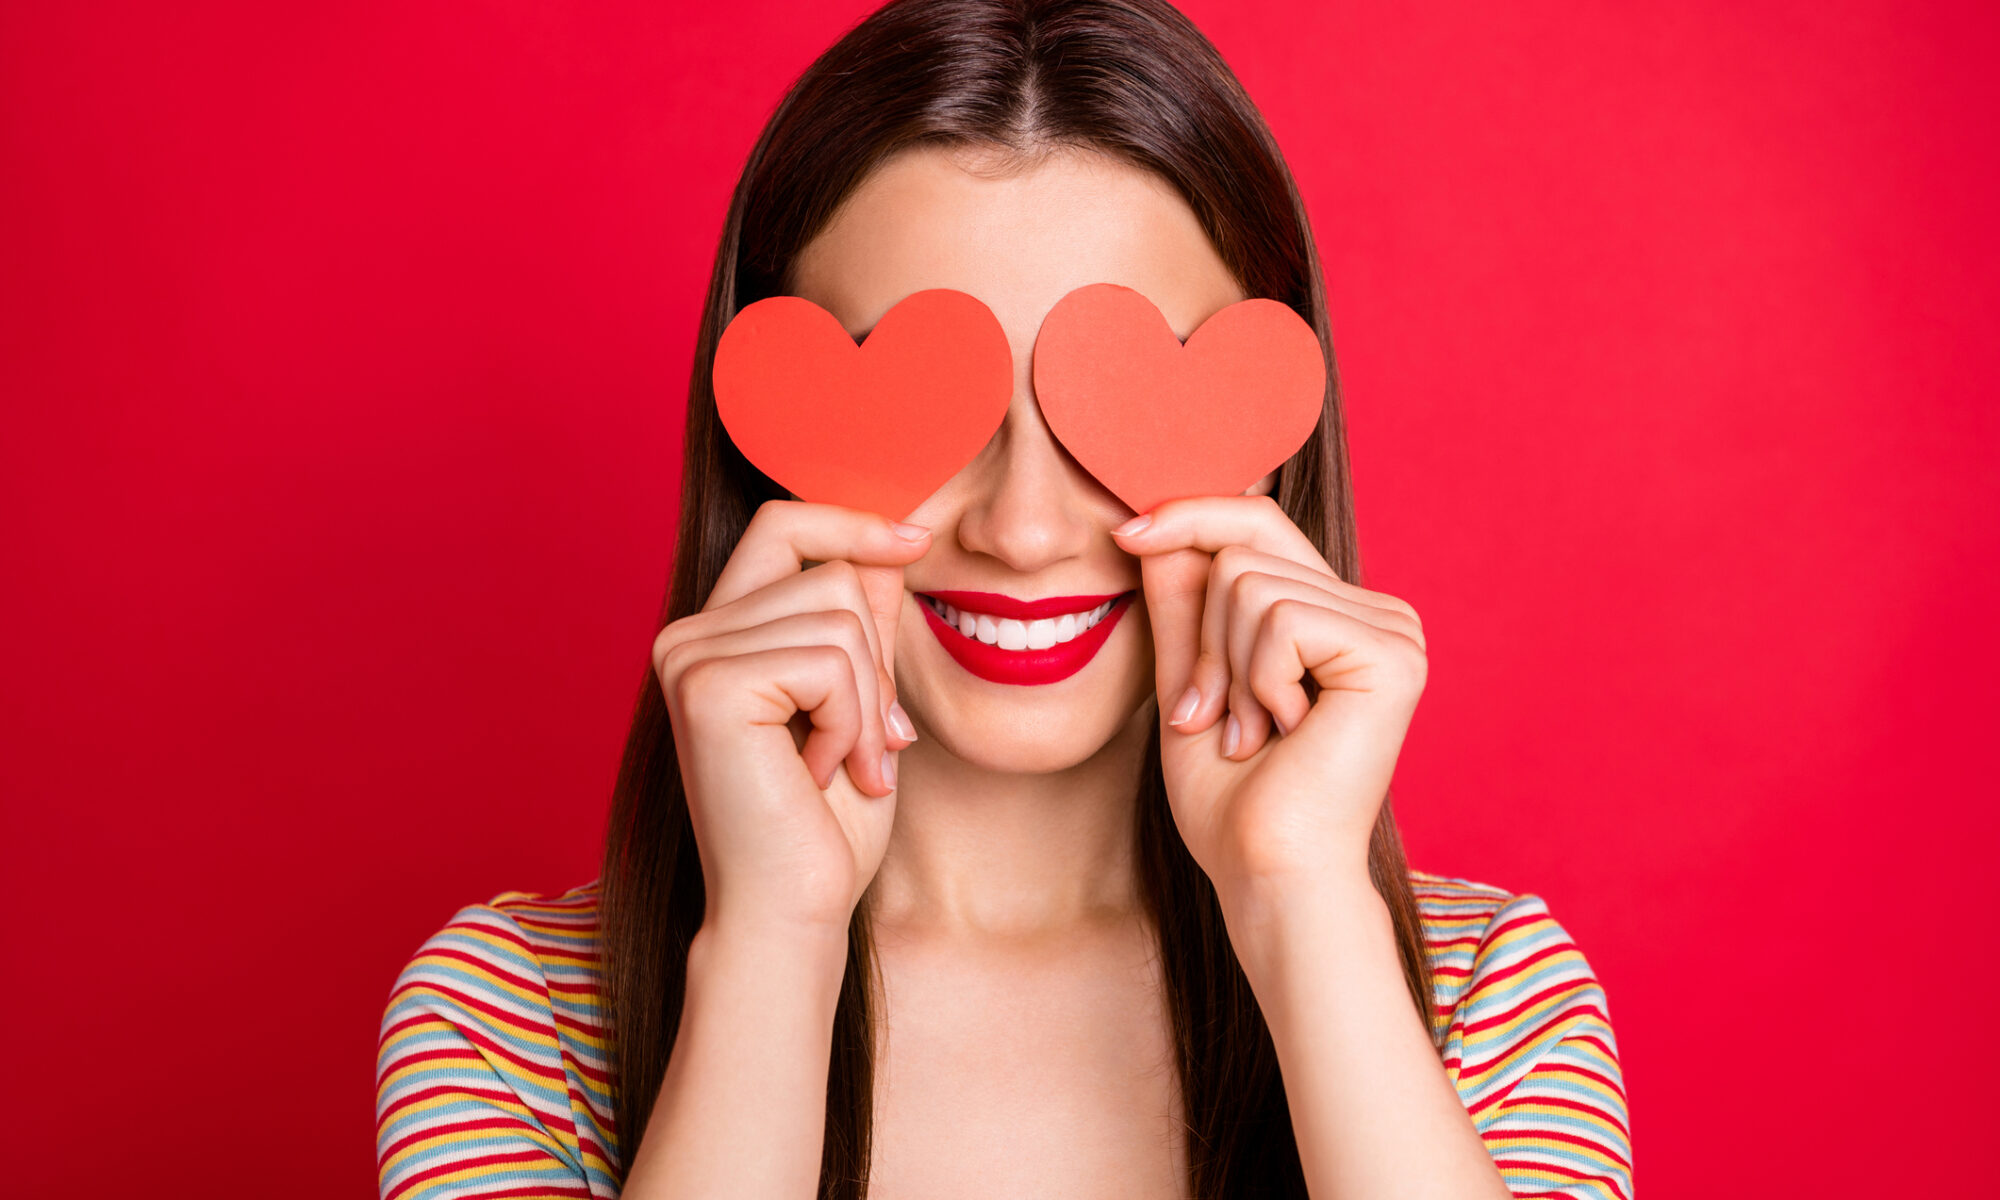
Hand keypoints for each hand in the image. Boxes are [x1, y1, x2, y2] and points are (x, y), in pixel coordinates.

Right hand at [653, 500, 928, 939]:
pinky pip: (828, 661)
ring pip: (838, 614)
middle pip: (829, 569)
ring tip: (846, 765)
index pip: (782, 525)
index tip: (917, 540)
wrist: (791, 911)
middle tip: (873, 742)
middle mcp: (687, 635)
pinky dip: (852, 721)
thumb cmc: (825, 825)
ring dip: (869, 700)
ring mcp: (689, 656)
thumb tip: (886, 543)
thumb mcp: (860, 703)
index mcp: (715, 634)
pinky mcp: (709, 685)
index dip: (850, 522)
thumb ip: (861, 625)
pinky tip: (822, 774)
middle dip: (876, 658)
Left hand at [1112, 495, 1428, 897]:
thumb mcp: (1191, 682)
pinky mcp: (1392, 652)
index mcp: (1339, 617)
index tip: (1124, 534)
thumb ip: (1182, 606)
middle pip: (1245, 547)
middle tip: (1215, 716)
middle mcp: (1377, 613)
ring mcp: (1393, 629)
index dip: (1189, 518)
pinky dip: (1257, 679)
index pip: (1258, 525)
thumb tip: (1155, 526)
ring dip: (1227, 668)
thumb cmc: (1233, 802)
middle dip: (1203, 635)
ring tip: (1253, 733)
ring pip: (1250, 582)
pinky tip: (1284, 732)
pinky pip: (1279, 618)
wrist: (1269, 874)